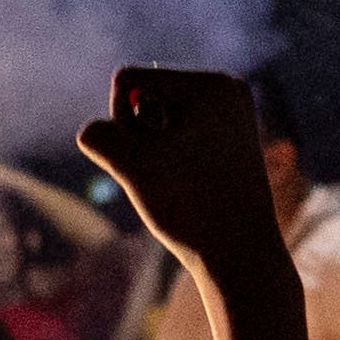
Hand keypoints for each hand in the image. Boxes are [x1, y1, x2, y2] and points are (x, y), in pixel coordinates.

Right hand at [76, 67, 278, 274]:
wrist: (242, 258)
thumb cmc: (191, 207)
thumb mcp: (129, 163)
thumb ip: (97, 133)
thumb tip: (99, 132)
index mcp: (214, 84)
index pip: (127, 80)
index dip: (122, 122)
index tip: (156, 158)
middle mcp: (227, 92)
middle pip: (141, 98)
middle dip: (139, 137)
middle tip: (172, 175)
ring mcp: (227, 119)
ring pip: (152, 122)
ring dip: (149, 154)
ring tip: (180, 184)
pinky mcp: (223, 144)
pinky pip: (169, 141)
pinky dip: (163, 164)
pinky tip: (185, 189)